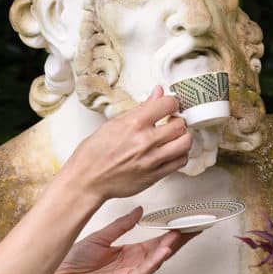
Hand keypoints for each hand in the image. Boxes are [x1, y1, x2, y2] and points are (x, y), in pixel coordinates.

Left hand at [46, 208, 189, 273]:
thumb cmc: (75, 262)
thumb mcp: (101, 237)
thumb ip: (121, 225)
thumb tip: (139, 211)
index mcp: (129, 253)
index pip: (156, 242)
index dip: (172, 232)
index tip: (186, 221)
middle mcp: (133, 265)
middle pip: (162, 251)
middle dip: (180, 240)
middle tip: (195, 226)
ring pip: (155, 261)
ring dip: (169, 248)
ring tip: (181, 234)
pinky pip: (142, 272)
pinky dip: (154, 262)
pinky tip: (163, 252)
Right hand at [65, 87, 191, 201]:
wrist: (87, 180)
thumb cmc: (95, 153)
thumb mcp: (114, 123)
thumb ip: (141, 108)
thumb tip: (157, 93)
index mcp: (134, 124)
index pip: (168, 104)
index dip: (172, 103)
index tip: (170, 106)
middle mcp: (145, 141)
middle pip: (180, 125)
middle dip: (178, 121)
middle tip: (172, 122)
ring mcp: (152, 160)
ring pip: (185, 143)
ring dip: (182, 138)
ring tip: (174, 137)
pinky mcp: (155, 175)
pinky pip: (180, 162)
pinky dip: (180, 155)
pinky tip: (171, 152)